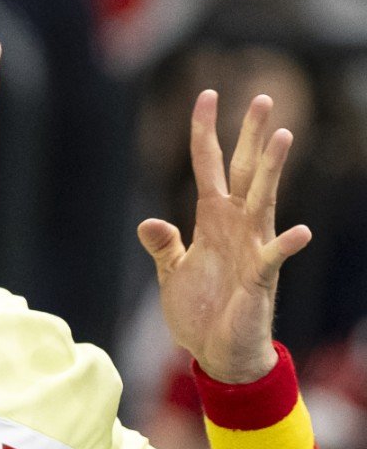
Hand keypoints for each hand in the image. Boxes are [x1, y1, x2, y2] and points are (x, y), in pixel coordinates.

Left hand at [140, 90, 311, 383]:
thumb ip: (163, 245)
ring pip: (263, 200)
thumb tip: (148, 221)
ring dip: (271, 170)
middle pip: (243, 171)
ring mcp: (251, 248)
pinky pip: (274, 257)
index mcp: (212, 220)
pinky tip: (300, 231)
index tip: (206, 96)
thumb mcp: (172, 272)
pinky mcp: (260, 278)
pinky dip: (285, 244)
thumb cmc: (200, 310)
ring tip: (282, 136)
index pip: (209, 166)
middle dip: (250, 136)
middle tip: (261, 97)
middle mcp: (236, 226)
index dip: (205, 133)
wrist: (217, 352)